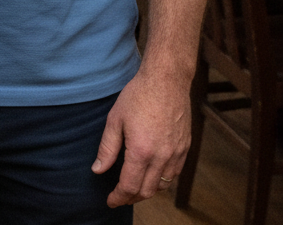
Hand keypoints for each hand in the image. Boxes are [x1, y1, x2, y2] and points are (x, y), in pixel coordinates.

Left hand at [92, 68, 190, 205]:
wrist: (166, 80)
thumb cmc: (138, 95)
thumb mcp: (115, 119)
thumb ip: (107, 148)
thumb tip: (98, 170)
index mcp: (141, 151)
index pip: (129, 186)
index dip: (118, 197)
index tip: (111, 201)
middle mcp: (161, 157)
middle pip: (147, 191)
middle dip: (131, 198)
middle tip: (120, 197)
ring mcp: (176, 153)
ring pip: (162, 186)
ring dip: (147, 191)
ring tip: (134, 187)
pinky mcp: (185, 148)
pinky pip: (174, 174)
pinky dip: (162, 180)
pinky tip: (152, 175)